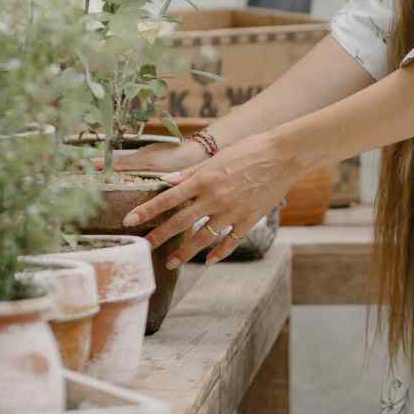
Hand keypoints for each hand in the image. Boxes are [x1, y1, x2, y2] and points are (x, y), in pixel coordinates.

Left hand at [120, 131, 301, 267]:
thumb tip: (167, 181)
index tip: (129, 221)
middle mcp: (215, 198)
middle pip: (180, 222)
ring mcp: (232, 212)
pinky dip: (220, 253)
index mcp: (204, 180)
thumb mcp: (217, 158)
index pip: (168, 198)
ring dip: (185, 252)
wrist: (283, 155)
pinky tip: (209, 260)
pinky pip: (231, 241)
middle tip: (144, 247)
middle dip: (160, 236)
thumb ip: (191, 173)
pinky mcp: (249, 220)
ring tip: (171, 263)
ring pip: (203, 238)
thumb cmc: (250, 150)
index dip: (146, 211)